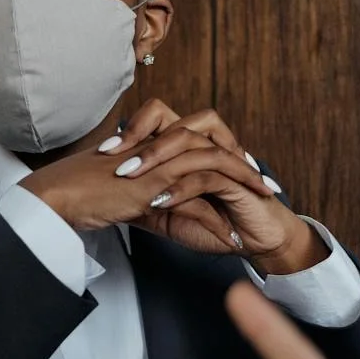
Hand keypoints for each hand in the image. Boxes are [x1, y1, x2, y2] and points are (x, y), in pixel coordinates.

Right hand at [20, 103, 275, 236]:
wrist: (57, 195)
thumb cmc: (80, 192)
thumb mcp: (124, 189)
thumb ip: (149, 191)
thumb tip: (168, 203)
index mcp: (153, 142)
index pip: (200, 138)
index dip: (228, 154)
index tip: (247, 174)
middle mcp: (158, 145)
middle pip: (215, 143)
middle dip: (246, 165)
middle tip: (268, 186)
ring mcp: (157, 160)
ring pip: (215, 162)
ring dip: (244, 183)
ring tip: (263, 204)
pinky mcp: (153, 181)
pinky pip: (198, 192)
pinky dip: (216, 216)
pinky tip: (229, 235)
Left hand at [102, 101, 325, 273]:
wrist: (255, 240)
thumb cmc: (215, 224)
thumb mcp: (168, 215)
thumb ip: (143, 202)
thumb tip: (106, 199)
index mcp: (190, 149)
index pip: (161, 118)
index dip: (133, 127)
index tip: (104, 150)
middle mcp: (207, 148)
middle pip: (174, 123)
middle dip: (140, 139)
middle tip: (112, 159)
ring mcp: (223, 162)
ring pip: (190, 143)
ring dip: (157, 157)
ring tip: (130, 176)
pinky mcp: (238, 182)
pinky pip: (206, 177)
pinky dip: (180, 189)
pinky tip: (159, 201)